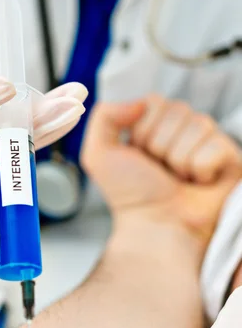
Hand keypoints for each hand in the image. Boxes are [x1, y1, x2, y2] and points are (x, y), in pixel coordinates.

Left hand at [81, 96, 241, 243]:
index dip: (142, 132)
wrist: (155, 226)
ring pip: (198, 125)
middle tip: (161, 171)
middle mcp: (185, 128)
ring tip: (179, 179)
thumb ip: (104, 115)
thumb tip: (139, 101)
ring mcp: (210, 141)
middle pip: (178, 110)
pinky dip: (202, 169)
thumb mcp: (99, 153)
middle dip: (160, 146)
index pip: (154, 102)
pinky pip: (217, 146)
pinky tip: (199, 183)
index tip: (141, 157)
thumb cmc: (130, 194)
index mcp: (157, 122)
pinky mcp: (231, 158)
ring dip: (180, 159)